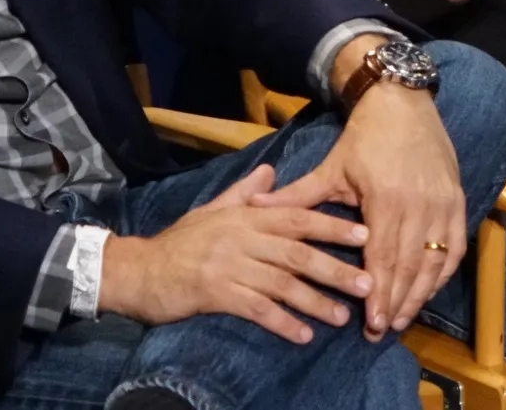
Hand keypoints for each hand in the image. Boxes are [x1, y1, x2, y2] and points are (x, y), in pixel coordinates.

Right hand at [97, 163, 373, 342]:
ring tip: (342, 316)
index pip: (297, 217)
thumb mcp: (213, 210)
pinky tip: (303, 335)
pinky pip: (256, 309)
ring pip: (282, 284)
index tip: (365, 235)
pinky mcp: (215, 294)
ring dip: (316, 301)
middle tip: (367, 283)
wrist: (138, 270)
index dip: (332, 227)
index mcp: (246, 216)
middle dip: (336, 268)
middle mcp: (242, 237)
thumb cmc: (180, 242)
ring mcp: (229, 266)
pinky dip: (282, 323)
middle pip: (298, 253)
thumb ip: (245, 193)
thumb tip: (271, 170)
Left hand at [254, 84, 463, 339]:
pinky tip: (430, 289)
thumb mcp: (331, 167)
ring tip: (404, 319)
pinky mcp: (457, 199)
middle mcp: (419, 206)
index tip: (372, 325)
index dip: (379, 294)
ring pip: (435, 260)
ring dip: (421, 293)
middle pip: (409, 266)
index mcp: (386, 200)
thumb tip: (255, 210)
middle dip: (398, 303)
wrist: (402, 103)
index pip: (383, 258)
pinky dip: (444, 271)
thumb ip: (298, 196)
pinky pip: (456, 245)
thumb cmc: (364, 137)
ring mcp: (442, 203)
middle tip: (385, 331)